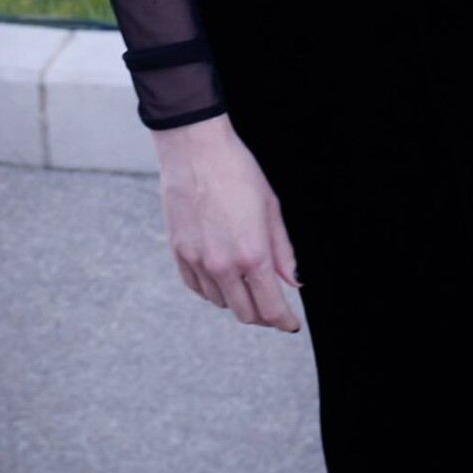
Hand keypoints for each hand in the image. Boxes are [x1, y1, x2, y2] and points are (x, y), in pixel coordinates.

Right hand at [153, 114, 303, 332]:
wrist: (195, 149)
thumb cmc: (238, 171)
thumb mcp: (271, 208)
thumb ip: (283, 251)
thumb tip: (293, 281)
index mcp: (252, 255)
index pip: (270, 308)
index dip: (283, 322)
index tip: (290, 324)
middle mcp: (223, 265)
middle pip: (245, 313)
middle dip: (263, 315)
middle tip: (272, 306)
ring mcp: (197, 261)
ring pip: (220, 302)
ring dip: (237, 299)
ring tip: (247, 282)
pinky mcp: (179, 253)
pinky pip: (197, 287)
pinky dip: (212, 289)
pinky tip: (222, 276)